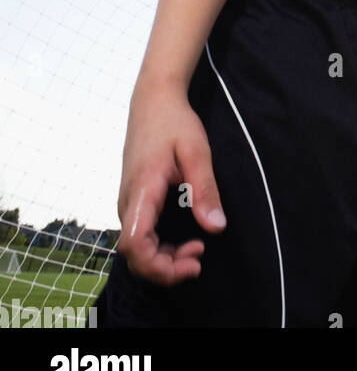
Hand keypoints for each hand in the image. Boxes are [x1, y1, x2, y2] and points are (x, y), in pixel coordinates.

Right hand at [116, 83, 226, 285]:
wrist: (153, 101)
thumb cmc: (174, 123)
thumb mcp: (197, 152)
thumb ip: (205, 190)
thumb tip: (216, 228)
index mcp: (141, 191)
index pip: (134, 245)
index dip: (159, 266)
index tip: (192, 262)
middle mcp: (127, 202)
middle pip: (134, 255)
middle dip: (165, 268)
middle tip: (198, 260)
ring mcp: (128, 203)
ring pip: (136, 248)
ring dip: (163, 259)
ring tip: (196, 252)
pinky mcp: (134, 201)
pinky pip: (140, 235)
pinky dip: (159, 248)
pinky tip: (184, 241)